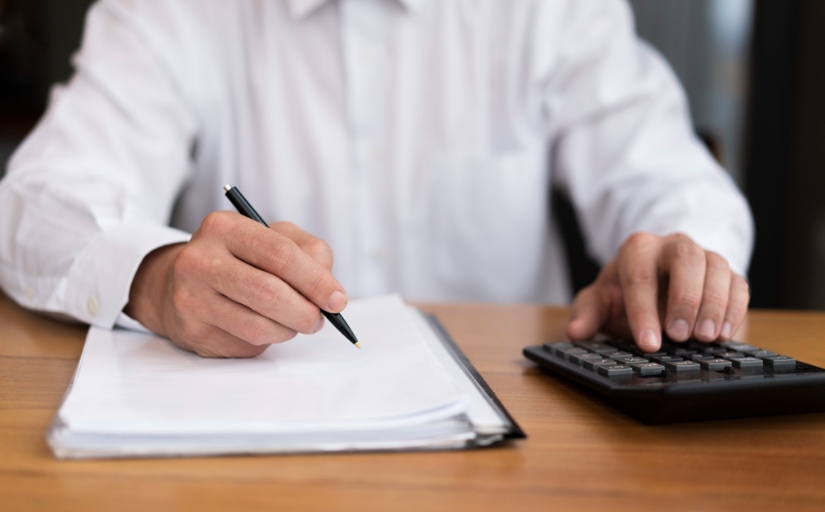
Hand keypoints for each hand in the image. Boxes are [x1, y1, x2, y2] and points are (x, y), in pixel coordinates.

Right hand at [124, 212, 346, 357]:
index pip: (279, 254)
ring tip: (292, 321)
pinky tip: (261, 326)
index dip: (315, 280)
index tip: (337, 300)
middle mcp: (200, 260)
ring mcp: (191, 298)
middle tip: (320, 319)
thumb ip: (310, 253)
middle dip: (306, 312)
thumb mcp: (274, 238)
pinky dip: (267, 341)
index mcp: (224, 227)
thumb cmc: (241, 258)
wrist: (179, 283)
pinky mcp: (192, 332)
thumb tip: (331, 291)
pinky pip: (246, 345)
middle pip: (268, 293)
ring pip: (258, 326)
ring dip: (288, 330)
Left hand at [566, 232, 749, 351]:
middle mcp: (673, 245)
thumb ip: (588, 313)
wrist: (655, 277)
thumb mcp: (601, 299)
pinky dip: (735, 308)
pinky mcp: (727, 272)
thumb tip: (577, 331)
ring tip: (705, 338)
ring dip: (714, 304)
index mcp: (637, 249)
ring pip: (717, 267)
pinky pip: (738, 283)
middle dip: (684, 298)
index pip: (639, 275)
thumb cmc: (625, 290)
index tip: (647, 342)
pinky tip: (724, 334)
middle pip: (685, 259)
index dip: (643, 310)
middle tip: (680, 336)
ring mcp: (703, 255)